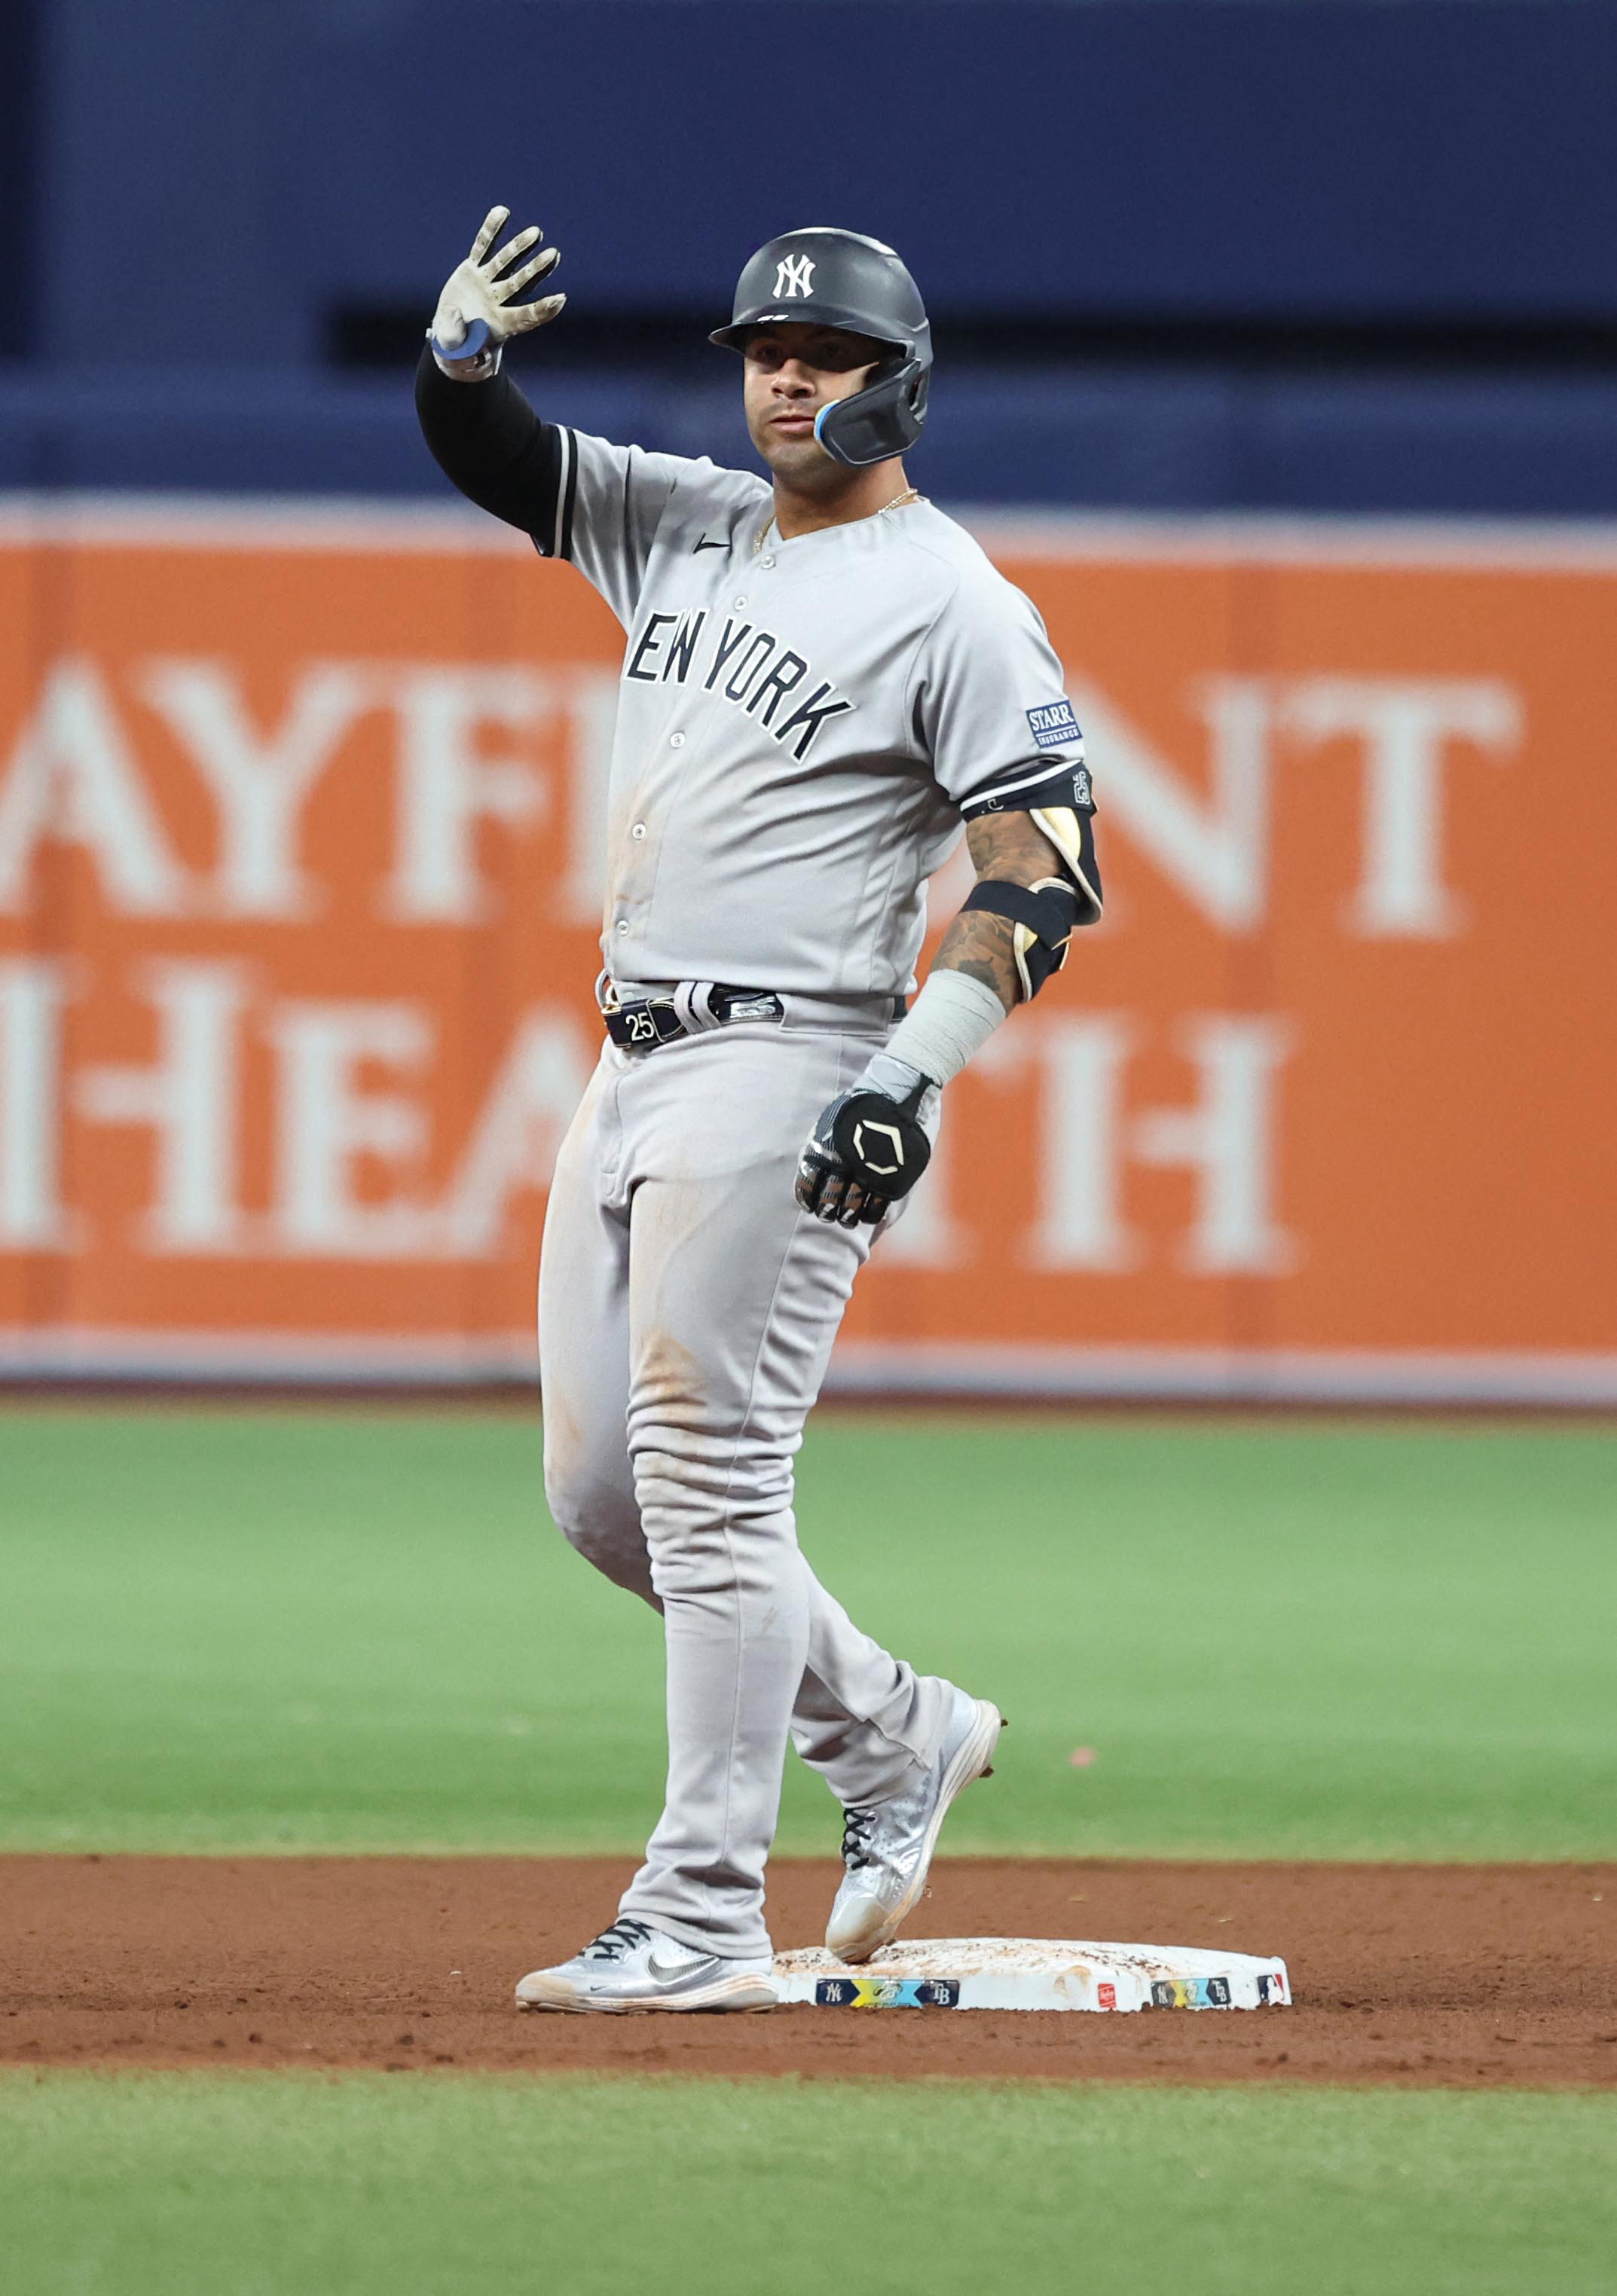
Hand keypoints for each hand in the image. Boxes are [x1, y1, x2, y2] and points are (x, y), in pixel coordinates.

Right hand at [431, 206, 564, 358]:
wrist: (452, 336)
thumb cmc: (459, 349)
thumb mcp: (456, 350)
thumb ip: (456, 335)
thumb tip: (459, 314)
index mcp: (501, 326)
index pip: (525, 317)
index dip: (542, 310)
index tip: (560, 299)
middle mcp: (498, 302)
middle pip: (520, 284)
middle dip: (536, 269)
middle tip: (553, 254)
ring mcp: (486, 284)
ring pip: (505, 262)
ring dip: (519, 247)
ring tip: (536, 233)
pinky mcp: (473, 271)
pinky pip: (482, 247)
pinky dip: (491, 231)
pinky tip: (502, 212)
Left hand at [796, 1073, 933, 1227]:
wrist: (895, 1096)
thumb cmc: (858, 1110)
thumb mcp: (829, 1123)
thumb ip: (816, 1147)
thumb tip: (806, 1171)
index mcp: (826, 1150)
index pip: (808, 1184)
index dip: (807, 1198)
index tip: (809, 1204)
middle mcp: (845, 1165)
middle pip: (829, 1200)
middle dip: (826, 1211)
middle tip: (828, 1213)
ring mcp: (868, 1173)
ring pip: (852, 1209)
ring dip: (847, 1218)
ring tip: (847, 1218)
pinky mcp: (891, 1179)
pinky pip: (877, 1208)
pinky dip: (870, 1216)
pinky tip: (868, 1214)